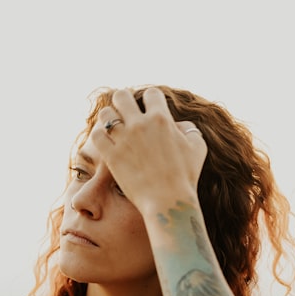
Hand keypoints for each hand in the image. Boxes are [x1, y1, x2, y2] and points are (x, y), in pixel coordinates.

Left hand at [88, 87, 207, 214]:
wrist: (168, 202)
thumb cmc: (185, 177)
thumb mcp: (197, 149)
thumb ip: (189, 130)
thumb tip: (179, 124)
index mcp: (161, 119)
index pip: (150, 93)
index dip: (150, 100)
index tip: (147, 108)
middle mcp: (140, 125)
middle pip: (122, 96)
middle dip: (123, 101)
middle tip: (125, 112)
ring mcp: (124, 140)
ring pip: (106, 114)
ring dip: (109, 118)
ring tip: (114, 127)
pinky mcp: (111, 156)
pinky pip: (97, 136)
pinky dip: (100, 136)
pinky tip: (106, 142)